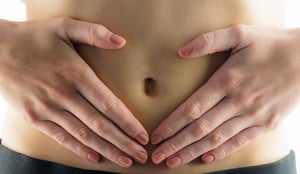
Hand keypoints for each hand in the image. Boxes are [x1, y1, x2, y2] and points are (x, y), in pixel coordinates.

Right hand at [0, 18, 147, 167]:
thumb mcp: (64, 26)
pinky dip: (79, 149)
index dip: (128, 122)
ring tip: (124, 160)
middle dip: (123, 142)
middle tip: (140, 155)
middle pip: (100, 125)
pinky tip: (94, 157)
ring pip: (83, 135)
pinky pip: (61, 137)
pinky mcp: (34, 117)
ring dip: (106, 150)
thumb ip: (94, 33)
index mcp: (75, 74)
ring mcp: (48, 109)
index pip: (109, 104)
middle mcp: (63, 95)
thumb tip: (121, 41)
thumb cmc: (33, 37)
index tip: (142, 135)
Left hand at [151, 25, 299, 167]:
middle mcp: (238, 101)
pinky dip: (221, 152)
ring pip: (216, 139)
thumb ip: (209, 41)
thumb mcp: (241, 33)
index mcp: (227, 80)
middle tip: (157, 156)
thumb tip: (182, 51)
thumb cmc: (272, 44)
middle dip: (176, 144)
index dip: (172, 124)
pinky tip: (205, 159)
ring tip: (174, 161)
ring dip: (192, 152)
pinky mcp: (266, 124)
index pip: (192, 108)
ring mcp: (253, 115)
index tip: (156, 136)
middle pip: (200, 128)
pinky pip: (239, 142)